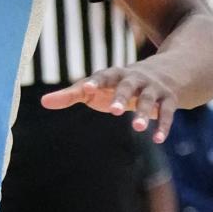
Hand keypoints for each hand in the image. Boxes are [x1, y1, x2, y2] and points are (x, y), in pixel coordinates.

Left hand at [41, 61, 179, 141]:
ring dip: (144, 113)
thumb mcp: (97, 86)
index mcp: (114, 74)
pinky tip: (158, 140)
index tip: (85, 90)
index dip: (94, 82)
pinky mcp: (169, 99)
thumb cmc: (118, 84)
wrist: (165, 72)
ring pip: (149, 100)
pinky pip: (167, 112)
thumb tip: (44, 102)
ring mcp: (153, 88)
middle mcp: (135, 79)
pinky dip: (163, 126)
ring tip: (138, 128)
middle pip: (127, 86)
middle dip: (121, 97)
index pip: (103, 76)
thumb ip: (72, 94)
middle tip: (114, 111)